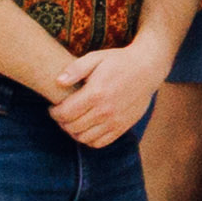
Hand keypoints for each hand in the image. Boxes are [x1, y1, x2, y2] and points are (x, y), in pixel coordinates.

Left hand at [36, 41, 157, 154]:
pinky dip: (89, 140)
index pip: (64, 113)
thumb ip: (75, 69)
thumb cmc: (119, 61)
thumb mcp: (96, 57)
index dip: (54, 113)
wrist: (148, 68)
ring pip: (84, 138)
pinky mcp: (123, 126)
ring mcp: (115, 121)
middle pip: (72, 127)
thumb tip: (58, 82)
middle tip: (62, 114)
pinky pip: (100, 143)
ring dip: (74, 132)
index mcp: (95, 93)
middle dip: (62, 122)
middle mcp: (105, 110)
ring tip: (73, 122)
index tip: (54, 107)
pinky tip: (87, 128)